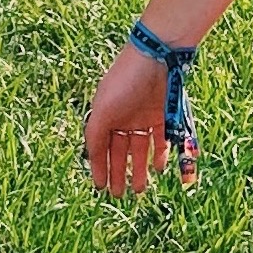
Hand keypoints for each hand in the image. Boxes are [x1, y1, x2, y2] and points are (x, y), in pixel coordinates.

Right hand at [84, 40, 171, 195]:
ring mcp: (142, 117)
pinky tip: (159, 168)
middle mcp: (122, 118)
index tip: (101, 188)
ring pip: (140, 149)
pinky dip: (160, 154)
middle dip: (120, 173)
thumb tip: (90, 160)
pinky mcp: (162, 114)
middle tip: (121, 195)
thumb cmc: (124, 83)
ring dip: (140, 169)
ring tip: (141, 188)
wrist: (157, 57)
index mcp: (104, 115)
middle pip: (120, 151)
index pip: (99, 148)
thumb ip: (95, 137)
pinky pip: (161, 140)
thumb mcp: (103, 111)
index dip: (100, 168)